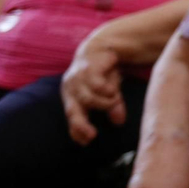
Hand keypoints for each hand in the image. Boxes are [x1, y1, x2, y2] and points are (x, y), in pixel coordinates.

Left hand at [62, 26, 132, 144]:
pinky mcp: (88, 69)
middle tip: (93, 135)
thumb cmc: (105, 71)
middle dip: (81, 124)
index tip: (87, 142)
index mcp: (72, 95)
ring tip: (114, 101)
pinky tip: (113, 90)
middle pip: (72, 111)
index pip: (71, 116)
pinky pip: (97, 86)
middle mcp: (70, 88)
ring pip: (88, 100)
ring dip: (104, 104)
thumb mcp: (110, 91)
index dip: (76, 131)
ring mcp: (77, 78)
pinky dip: (107, 92)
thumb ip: (112, 106)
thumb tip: (119, 122)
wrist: (106, 45)